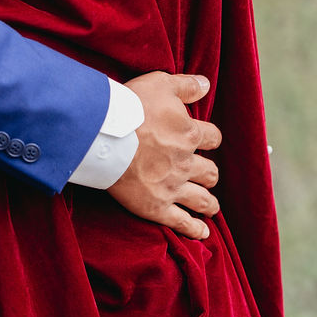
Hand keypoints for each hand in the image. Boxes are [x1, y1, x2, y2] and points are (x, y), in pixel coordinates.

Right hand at [108, 72, 220, 239]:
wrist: (104, 133)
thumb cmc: (131, 105)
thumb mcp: (160, 83)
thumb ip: (186, 85)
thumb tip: (206, 84)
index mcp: (190, 134)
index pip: (212, 137)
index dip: (209, 137)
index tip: (203, 139)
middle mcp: (186, 162)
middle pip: (210, 171)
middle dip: (209, 173)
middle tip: (205, 174)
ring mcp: (173, 187)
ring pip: (201, 199)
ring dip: (208, 203)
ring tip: (210, 206)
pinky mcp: (157, 206)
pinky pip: (181, 222)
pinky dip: (194, 229)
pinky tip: (202, 233)